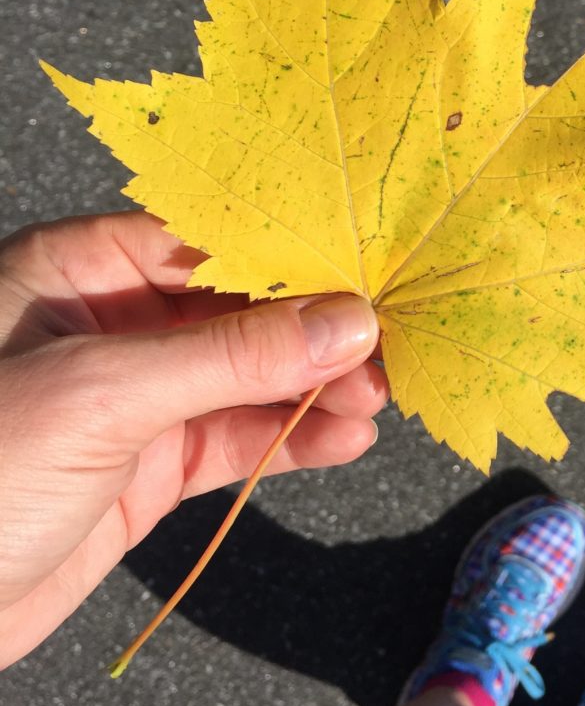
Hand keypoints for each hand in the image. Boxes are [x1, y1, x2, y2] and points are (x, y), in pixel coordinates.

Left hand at [0, 211, 386, 666]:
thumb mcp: (104, 393)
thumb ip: (233, 357)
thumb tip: (347, 324)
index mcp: (82, 269)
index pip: (209, 242)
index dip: (290, 256)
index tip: (364, 272)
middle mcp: (115, 322)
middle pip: (240, 311)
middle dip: (313, 332)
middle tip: (382, 348)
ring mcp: (136, 396)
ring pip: (248, 378)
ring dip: (314, 389)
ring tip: (375, 398)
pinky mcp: (151, 463)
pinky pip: (236, 437)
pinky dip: (291, 439)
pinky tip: (343, 438)